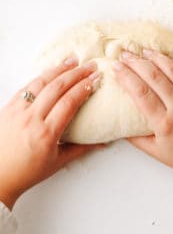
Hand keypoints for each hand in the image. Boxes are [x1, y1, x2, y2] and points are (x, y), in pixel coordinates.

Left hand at [0, 58, 101, 209]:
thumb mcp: (57, 162)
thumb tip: (101, 143)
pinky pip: (27, 87)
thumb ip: (81, 149)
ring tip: (72, 61)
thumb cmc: (27, 172)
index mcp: (46, 133)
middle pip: (57, 88)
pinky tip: (50, 71)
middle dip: (76, 74)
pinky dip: (41, 76)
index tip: (95, 79)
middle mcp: (31, 119)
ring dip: (58, 69)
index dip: (84, 88)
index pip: (69, 102)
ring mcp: (18, 111)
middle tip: (89, 66)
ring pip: (40, 82)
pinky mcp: (8, 108)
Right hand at [113, 50, 172, 193]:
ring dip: (154, 57)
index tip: (116, 68)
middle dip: (135, 62)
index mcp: (165, 124)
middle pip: (153, 76)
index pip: (141, 92)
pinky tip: (164, 58)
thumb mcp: (156, 152)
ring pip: (172, 69)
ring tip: (142, 52)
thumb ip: (135, 137)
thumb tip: (120, 124)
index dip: (126, 76)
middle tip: (124, 56)